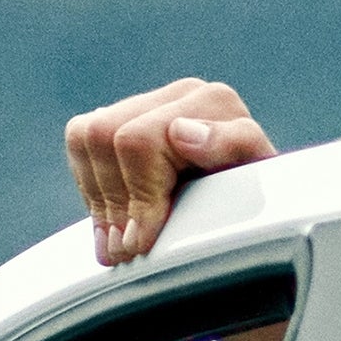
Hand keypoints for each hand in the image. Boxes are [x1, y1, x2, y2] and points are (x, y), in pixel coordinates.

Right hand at [64, 78, 277, 267]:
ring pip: (86, 136)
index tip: (140, 240)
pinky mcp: (125, 120)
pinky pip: (80, 140)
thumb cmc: (258, 206)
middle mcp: (181, 94)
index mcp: (214, 102)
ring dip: (99, 196)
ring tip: (118, 238)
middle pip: (105, 134)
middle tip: (127, 246)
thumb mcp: (260, 184)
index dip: (137, 194)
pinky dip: (91, 185)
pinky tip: (114, 213)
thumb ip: (230, 147)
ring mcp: (151, 103)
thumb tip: (180, 132)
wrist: (252, 215)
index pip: (140, 139)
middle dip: (113, 199)